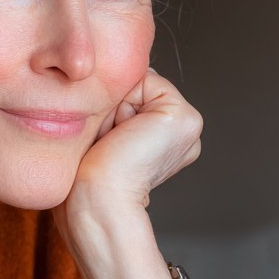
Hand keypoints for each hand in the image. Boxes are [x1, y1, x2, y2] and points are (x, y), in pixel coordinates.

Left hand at [68, 68, 202, 214]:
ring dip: (119, 106)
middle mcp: (184, 132)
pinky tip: (125, 133)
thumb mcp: (107, 132)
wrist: (95, 198)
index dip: (113, 108)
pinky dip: (126, 103)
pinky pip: (147, 80)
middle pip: (139, 87)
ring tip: (116, 139)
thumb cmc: (89, 175)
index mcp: (168, 138)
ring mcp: (189, 125)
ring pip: (142, 82)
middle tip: (111, 141)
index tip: (108, 140)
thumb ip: (120, 107)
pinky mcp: (185, 118)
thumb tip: (121, 80)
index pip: (137, 95)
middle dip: (117, 106)